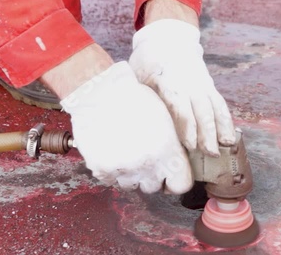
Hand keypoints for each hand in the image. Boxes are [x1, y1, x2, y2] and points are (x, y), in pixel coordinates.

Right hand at [60, 61, 192, 193]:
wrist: (99, 91)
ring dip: (131, 174)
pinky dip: (111, 170)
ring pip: (132, 186)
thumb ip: (172, 146)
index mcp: (168, 151)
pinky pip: (110, 180)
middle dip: (152, 176)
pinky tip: (111, 151)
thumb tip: (175, 162)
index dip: (176, 179)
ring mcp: (123, 170)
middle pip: (155, 187)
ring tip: (126, 151)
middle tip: (145, 156)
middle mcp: (148, 165)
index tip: (170, 173)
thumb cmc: (135, 97)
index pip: (181, 185)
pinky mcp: (101, 169)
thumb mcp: (165, 118)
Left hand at [129, 19, 235, 156]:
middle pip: (202, 109)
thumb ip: (140, 98)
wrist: (168, 38)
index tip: (189, 144)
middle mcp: (189, 83)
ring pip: (214, 106)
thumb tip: (132, 127)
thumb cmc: (148, 61)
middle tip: (210, 153)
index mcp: (169, 80)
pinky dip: (225, 120)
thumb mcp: (139, 76)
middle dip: (207, 132)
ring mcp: (202, 84)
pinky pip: (219, 104)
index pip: (180, 105)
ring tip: (226, 146)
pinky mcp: (209, 86)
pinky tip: (229, 136)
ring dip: (221, 127)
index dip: (186, 125)